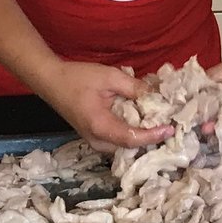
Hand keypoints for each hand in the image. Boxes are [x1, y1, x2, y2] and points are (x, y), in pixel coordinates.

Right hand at [35, 62, 173, 149]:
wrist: (50, 81)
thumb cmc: (77, 78)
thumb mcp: (109, 76)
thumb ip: (134, 87)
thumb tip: (156, 95)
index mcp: (100, 126)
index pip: (132, 138)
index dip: (153, 135)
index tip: (171, 128)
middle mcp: (97, 140)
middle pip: (130, 146)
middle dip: (151, 137)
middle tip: (170, 124)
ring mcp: (95, 141)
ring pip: (124, 145)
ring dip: (142, 135)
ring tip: (160, 122)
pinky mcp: (95, 137)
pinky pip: (118, 140)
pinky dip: (132, 132)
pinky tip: (143, 120)